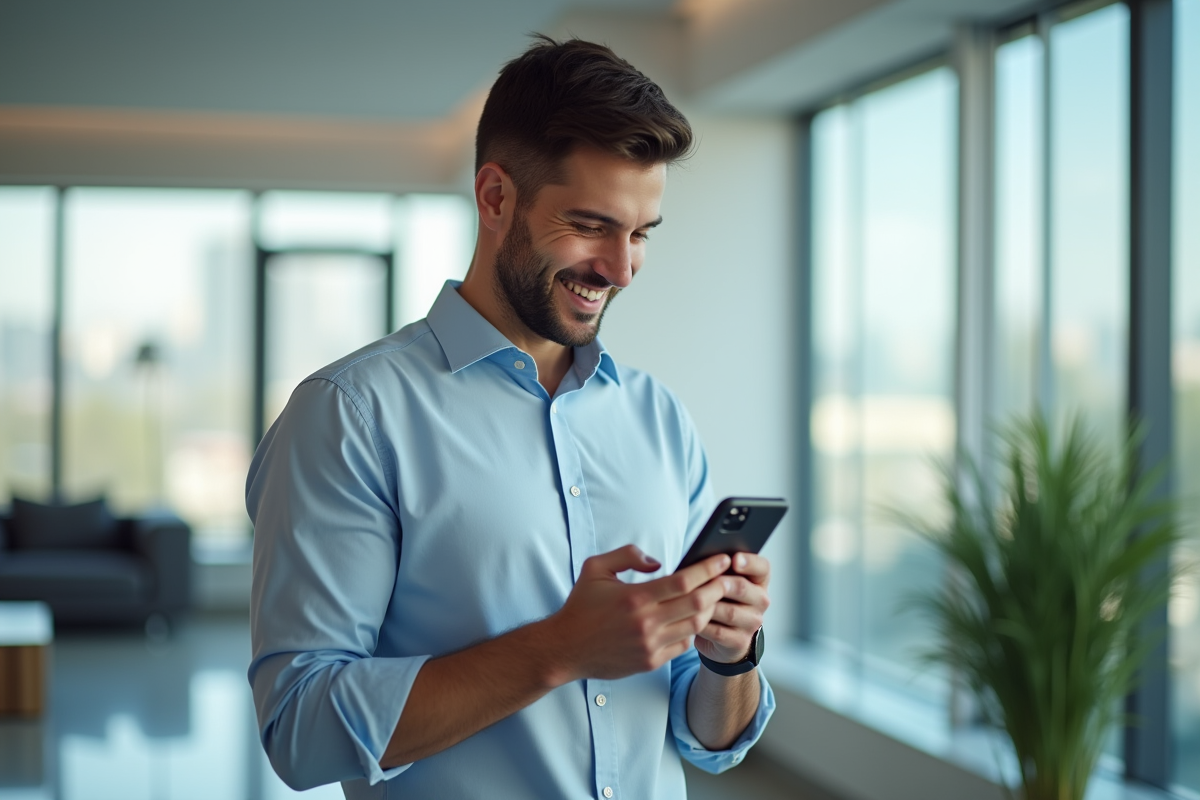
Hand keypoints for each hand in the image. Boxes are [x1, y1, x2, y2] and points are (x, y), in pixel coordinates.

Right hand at [545, 545, 731, 682]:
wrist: (565, 648)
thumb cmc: (581, 605)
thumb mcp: (596, 567)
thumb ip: (627, 555)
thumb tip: (658, 562)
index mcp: (635, 597)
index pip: (683, 581)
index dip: (707, 569)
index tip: (722, 560)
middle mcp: (646, 622)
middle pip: (697, 603)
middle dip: (718, 588)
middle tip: (729, 577)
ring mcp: (650, 645)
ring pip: (694, 626)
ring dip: (710, 609)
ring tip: (716, 596)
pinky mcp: (651, 661)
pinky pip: (683, 645)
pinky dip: (693, 631)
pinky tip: (695, 619)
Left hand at [693, 552, 769, 664]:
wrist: (723, 638)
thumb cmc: (720, 600)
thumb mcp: (722, 582)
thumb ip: (718, 570)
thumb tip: (700, 561)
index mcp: (758, 581)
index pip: (762, 567)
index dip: (749, 562)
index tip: (734, 559)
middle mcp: (760, 601)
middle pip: (742, 588)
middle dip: (720, 583)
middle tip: (705, 580)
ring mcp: (752, 623)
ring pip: (729, 612)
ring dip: (707, 605)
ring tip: (690, 600)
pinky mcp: (740, 641)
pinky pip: (719, 632)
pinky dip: (703, 625)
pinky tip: (690, 619)